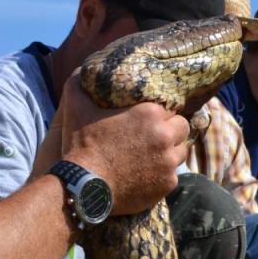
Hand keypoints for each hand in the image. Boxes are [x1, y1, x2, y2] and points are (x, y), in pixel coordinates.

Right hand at [58, 72, 187, 215]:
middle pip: (182, 128)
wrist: (84, 188)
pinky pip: (173, 175)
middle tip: (153, 138)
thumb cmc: (82, 146)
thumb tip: (79, 70)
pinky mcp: (168, 183)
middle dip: (170, 131)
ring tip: (152, 156)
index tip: (146, 122)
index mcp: (150, 113)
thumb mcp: (76, 108)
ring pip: (181, 151)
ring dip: (170, 152)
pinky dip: (162, 174)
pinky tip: (147, 175)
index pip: (169, 108)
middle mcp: (165, 136)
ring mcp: (169, 162)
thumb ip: (78, 84)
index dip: (158, 114)